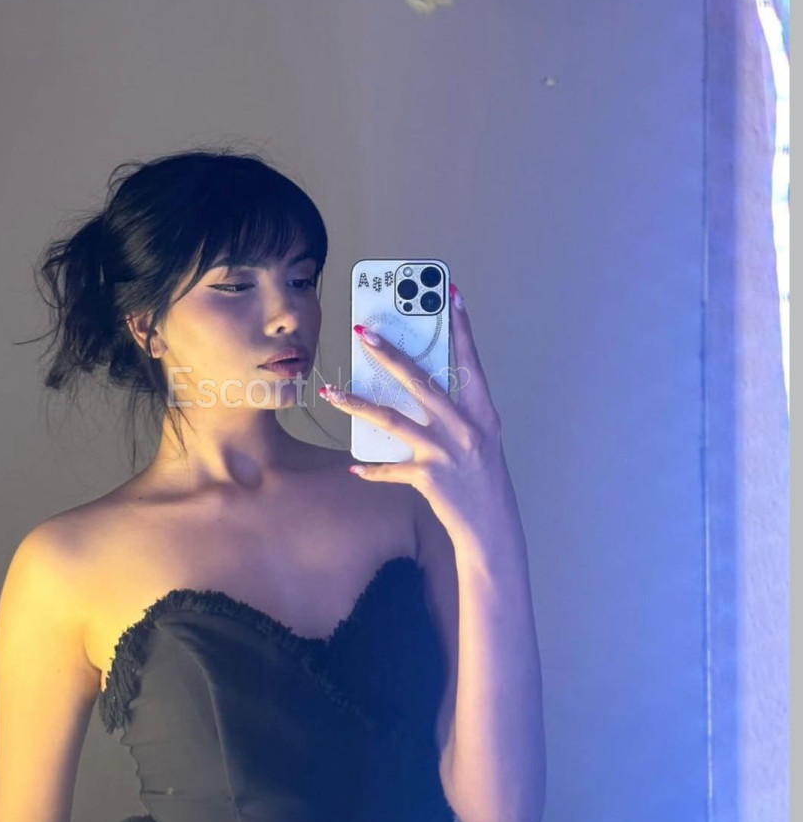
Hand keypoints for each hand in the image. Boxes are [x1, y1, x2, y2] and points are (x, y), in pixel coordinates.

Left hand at [318, 283, 505, 535]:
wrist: (492, 527)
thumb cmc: (483, 479)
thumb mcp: (479, 439)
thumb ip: (455, 413)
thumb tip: (416, 387)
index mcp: (482, 413)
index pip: (469, 361)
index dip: (461, 327)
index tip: (451, 295)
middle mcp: (464, 427)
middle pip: (420, 381)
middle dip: (389, 354)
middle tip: (365, 332)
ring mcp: (445, 452)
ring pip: (392, 419)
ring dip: (356, 405)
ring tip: (330, 393)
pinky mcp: (428, 477)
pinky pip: (391, 469)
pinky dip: (372, 469)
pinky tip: (354, 467)